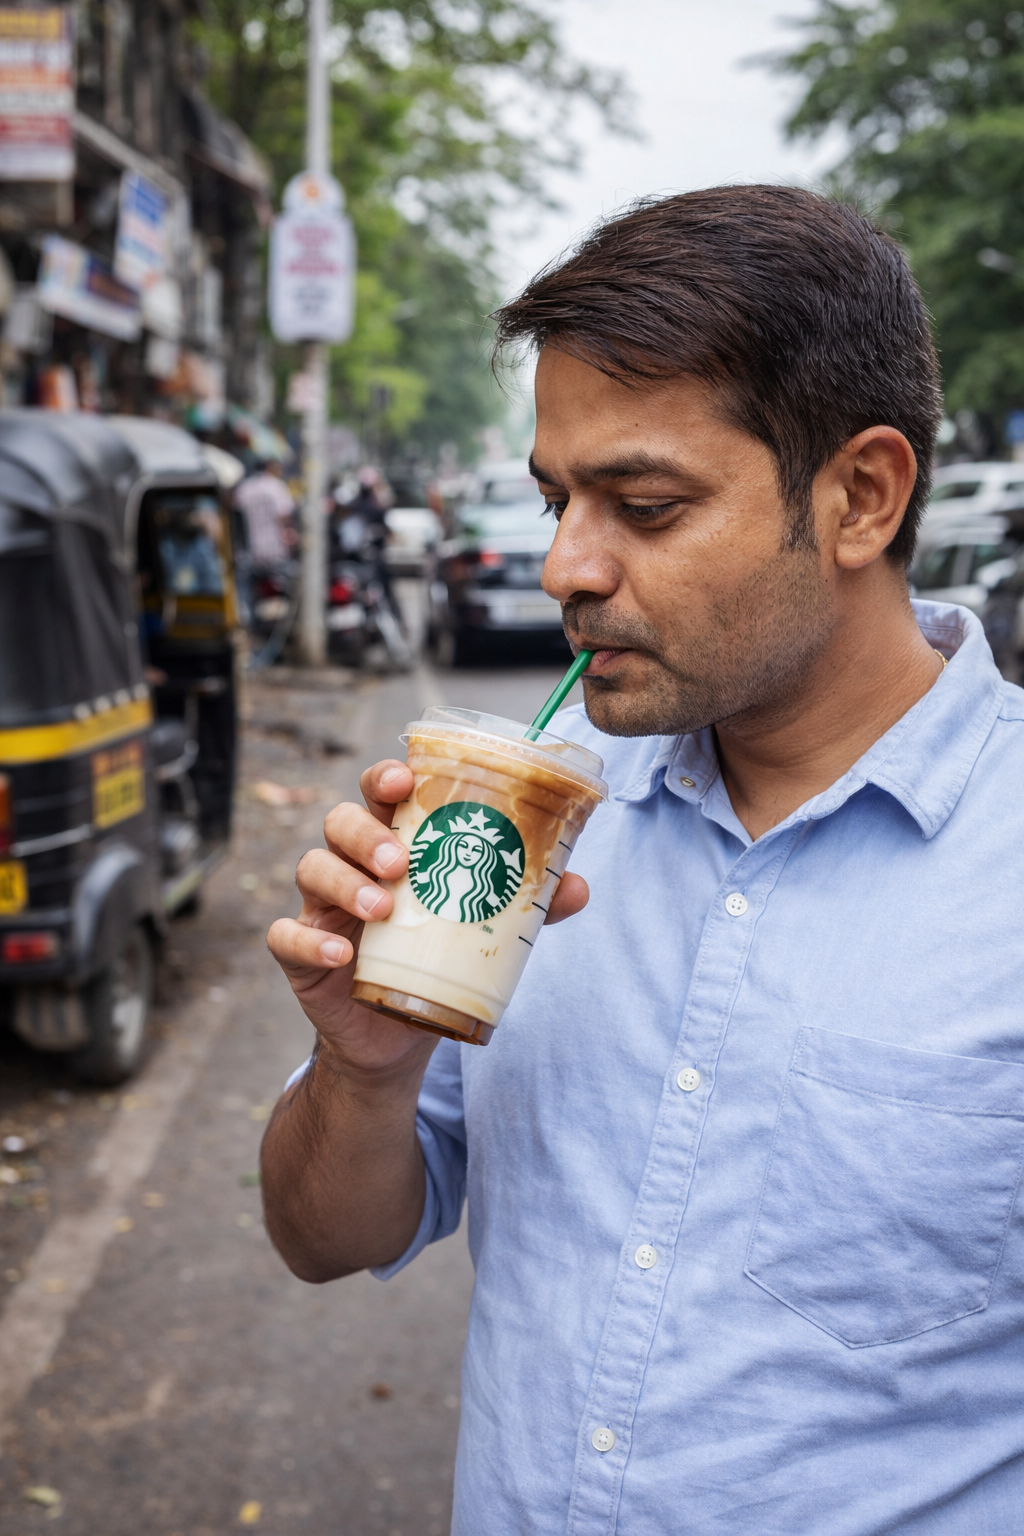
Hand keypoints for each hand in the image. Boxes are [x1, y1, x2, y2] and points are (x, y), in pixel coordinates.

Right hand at [266, 759, 589, 1075]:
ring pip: (311, 869)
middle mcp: (352, 866)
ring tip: (383, 909)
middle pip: (340, 823)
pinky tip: (341, 956)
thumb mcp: (484, 927)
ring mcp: (322, 908)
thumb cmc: (439, 958)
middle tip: (400, 861)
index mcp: (394, 844)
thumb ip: (527, 904)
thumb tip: (580, 885)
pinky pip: (286, 937)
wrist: (398, 1033)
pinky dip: (309, 943)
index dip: (385, 778)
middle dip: (367, 834)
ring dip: (345, 882)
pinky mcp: (301, 955)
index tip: (404, 780)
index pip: (379, 794)